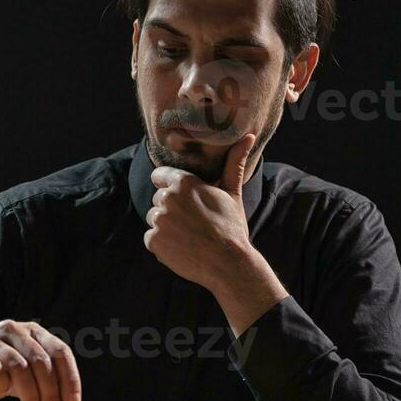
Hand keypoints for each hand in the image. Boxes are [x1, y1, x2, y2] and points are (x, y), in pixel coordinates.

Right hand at [0, 320, 80, 400]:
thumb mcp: (17, 373)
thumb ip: (37, 382)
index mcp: (31, 332)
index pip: (60, 351)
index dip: (70, 379)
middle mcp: (14, 330)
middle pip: (42, 362)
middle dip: (51, 394)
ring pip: (21, 367)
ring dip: (31, 396)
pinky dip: (0, 383)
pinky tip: (1, 393)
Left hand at [145, 133, 256, 289]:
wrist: (229, 263)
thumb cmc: (231, 227)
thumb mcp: (232, 193)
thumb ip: (234, 163)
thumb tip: (248, 136)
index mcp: (183, 182)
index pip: (160, 176)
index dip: (171, 186)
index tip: (184, 199)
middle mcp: (167, 198)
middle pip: (158, 199)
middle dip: (171, 209)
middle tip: (193, 222)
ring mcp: (158, 220)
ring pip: (154, 219)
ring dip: (166, 227)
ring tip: (188, 236)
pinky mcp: (153, 241)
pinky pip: (151, 239)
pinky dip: (162, 245)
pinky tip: (181, 248)